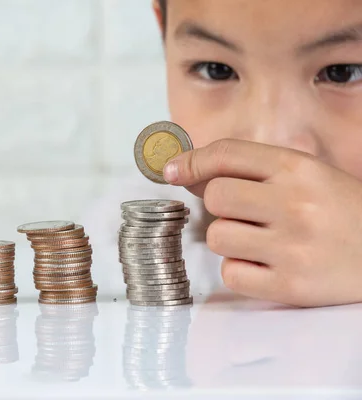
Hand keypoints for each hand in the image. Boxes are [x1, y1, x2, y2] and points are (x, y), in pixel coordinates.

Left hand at [163, 139, 361, 306]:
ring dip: (231, 240)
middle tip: (248, 214)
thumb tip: (188, 172)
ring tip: (264, 242)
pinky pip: (231, 274)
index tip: (173, 170)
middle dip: (222, 206)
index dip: (192, 161)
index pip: (227, 154)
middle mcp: (294, 204)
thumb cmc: (343, 213)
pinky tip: (268, 265)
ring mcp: (292, 247)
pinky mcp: (290, 287)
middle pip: (215, 197)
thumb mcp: (308, 176)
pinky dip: (242, 271)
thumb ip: (253, 170)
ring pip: (218, 237)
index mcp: (299, 169)